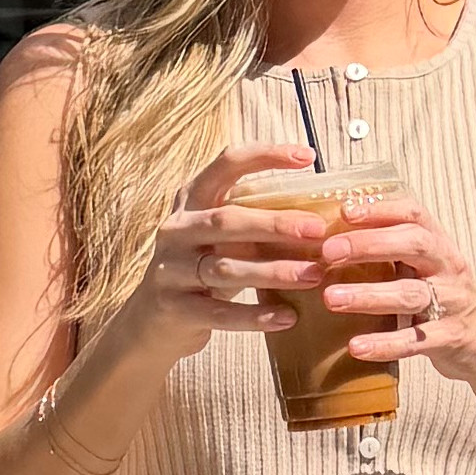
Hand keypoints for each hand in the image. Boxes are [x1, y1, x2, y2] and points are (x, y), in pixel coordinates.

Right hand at [136, 153, 320, 349]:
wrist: (154, 319)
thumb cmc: (203, 268)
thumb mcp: (222, 238)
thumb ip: (256, 222)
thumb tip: (321, 216)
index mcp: (191, 199)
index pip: (226, 165)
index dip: (266, 156)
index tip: (308, 156)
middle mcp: (176, 229)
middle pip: (227, 220)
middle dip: (275, 224)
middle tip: (317, 230)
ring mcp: (170, 268)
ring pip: (225, 268)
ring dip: (274, 272)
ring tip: (313, 276)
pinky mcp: (173, 307)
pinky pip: (219, 312)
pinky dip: (255, 315)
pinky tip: (288, 316)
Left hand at [314, 196, 475, 412]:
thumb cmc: (440, 297)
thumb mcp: (424, 265)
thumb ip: (392, 247)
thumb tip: (333, 230)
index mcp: (439, 244)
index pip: (414, 214)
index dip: (381, 210)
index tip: (345, 212)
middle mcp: (449, 267)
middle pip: (413, 245)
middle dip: (369, 245)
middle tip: (329, 252)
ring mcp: (452, 303)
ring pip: (410, 294)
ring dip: (368, 295)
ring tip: (331, 299)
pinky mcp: (450, 337)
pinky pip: (415, 340)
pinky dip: (385, 344)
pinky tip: (357, 346)